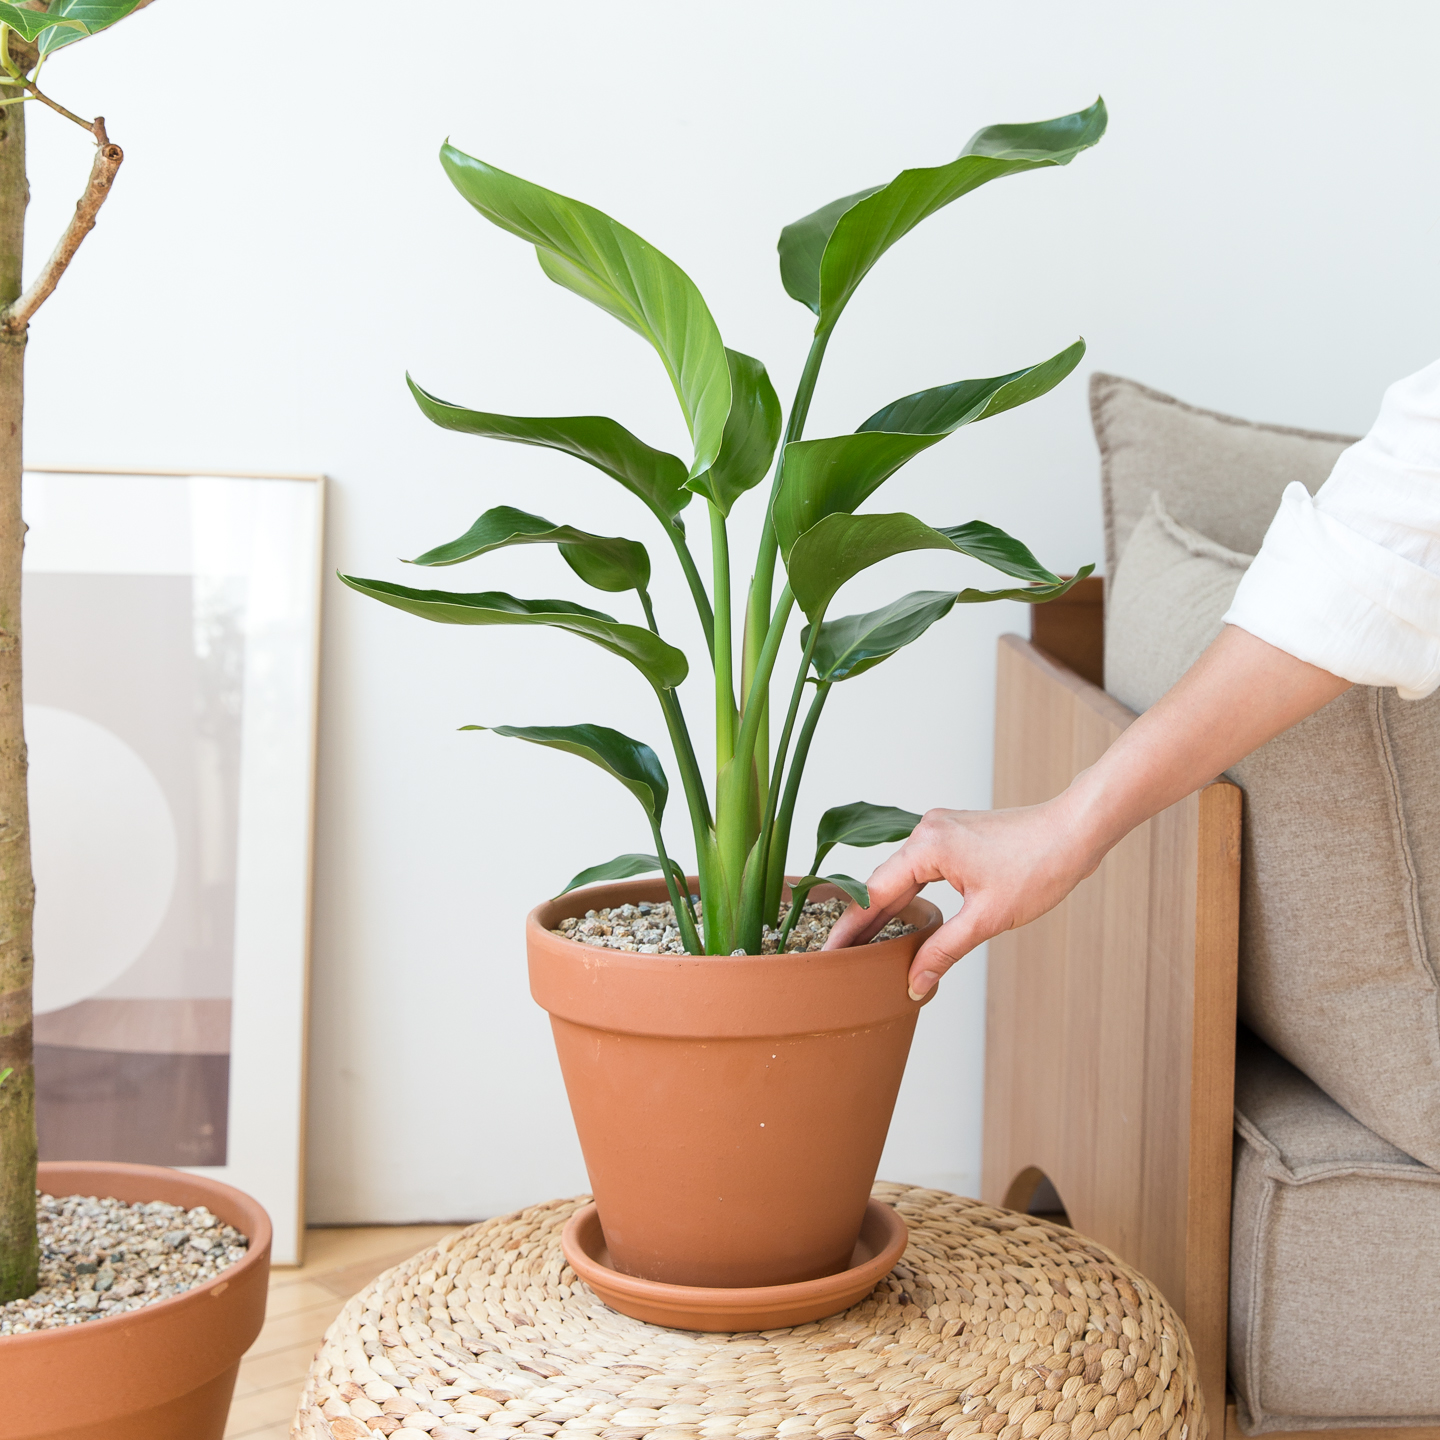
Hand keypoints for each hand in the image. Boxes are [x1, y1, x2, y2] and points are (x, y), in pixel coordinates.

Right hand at [823, 797, 1102, 998]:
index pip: (874, 893)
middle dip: (864, 921)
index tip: (829, 953)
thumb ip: (944, 950)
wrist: (1075, 831)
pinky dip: (909, 894)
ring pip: (901, 876)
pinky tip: (903, 918)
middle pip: (883, 884)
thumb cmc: (1040, 865)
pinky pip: (919, 867)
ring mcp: (939, 829)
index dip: (851, 927)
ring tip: (866, 943)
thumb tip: (915, 983)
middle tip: (839, 956)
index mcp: (926, 846)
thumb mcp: (987, 918)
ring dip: (887, 909)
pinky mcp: (953, 835)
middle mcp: (925, 831)